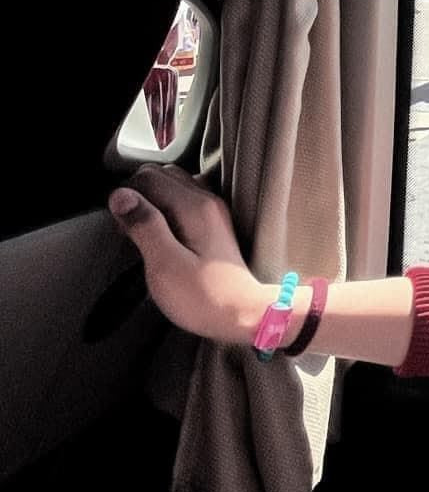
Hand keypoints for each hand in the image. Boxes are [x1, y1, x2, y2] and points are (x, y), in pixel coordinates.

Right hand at [108, 166, 265, 346]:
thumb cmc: (204, 297)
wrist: (244, 315)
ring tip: (144, 234)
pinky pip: (184, 201)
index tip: (121, 226)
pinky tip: (162, 235)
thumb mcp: (164, 265)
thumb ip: (144, 225)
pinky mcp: (214, 225)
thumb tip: (121, 195)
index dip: (126, 197)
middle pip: (162, 175)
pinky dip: (167, 210)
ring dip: (152, 202)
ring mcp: (213, 211)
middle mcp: (207, 200)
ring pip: (174, 185)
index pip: (148, 176)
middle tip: (130, 231)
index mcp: (193, 206)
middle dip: (138, 196)